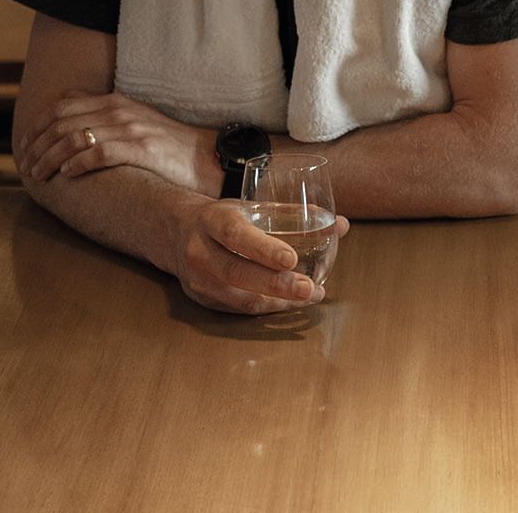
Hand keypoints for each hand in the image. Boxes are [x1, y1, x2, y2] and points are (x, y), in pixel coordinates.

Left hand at [19, 91, 224, 194]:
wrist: (209, 158)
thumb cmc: (168, 148)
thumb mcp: (134, 125)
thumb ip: (104, 123)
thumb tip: (70, 131)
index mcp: (113, 101)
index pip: (60, 108)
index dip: (35, 127)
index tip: (23, 147)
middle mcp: (118, 110)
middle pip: (61, 122)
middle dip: (37, 146)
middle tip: (26, 167)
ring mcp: (131, 127)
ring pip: (74, 137)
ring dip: (50, 158)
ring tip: (40, 175)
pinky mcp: (142, 148)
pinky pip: (100, 152)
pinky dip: (77, 163)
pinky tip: (67, 175)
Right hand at [166, 196, 349, 315]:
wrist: (175, 232)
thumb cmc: (223, 218)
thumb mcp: (249, 207)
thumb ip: (293, 216)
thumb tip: (341, 225)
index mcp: (213, 220)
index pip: (236, 235)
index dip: (263, 249)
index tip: (292, 258)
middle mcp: (200, 250)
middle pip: (237, 272)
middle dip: (276, 284)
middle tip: (309, 289)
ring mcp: (198, 279)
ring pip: (238, 298)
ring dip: (277, 302)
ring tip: (309, 297)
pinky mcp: (201, 299)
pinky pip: (237, 309)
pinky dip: (266, 309)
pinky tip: (289, 304)